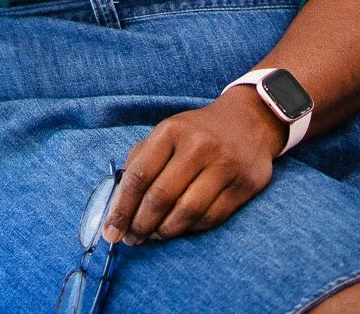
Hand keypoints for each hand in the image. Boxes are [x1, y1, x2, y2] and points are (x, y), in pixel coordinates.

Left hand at [102, 88, 284, 245]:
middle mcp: (198, 147)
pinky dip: (190, 229)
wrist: (248, 121)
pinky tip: (179, 228)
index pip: (139, 175)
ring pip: (186, 213)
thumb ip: (141, 159)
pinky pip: (210, 218)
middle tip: (132, 239)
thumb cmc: (197, 131)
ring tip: (153, 236)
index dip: (122, 207)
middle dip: (140, 225)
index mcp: (171, 131)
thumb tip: (118, 199)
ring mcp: (223, 167)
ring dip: (165, 231)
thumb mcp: (167, 132)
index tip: (111, 230)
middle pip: (161, 197)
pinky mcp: (243, 186)